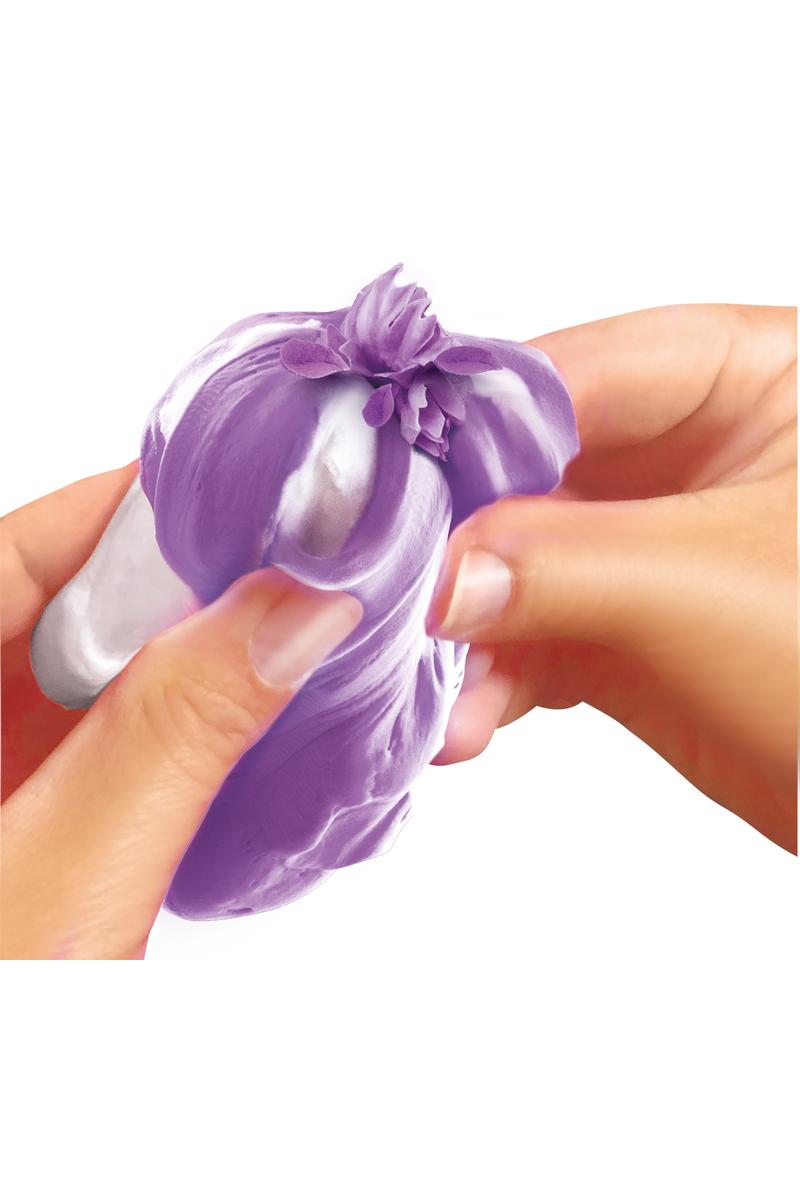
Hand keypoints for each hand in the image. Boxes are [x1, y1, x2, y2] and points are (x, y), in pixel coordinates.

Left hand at [1, 468, 361, 958]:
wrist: (9, 1114)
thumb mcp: (65, 887)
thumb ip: (177, 735)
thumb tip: (291, 610)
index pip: (17, 550)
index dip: (137, 508)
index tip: (255, 490)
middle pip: (68, 603)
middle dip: (188, 587)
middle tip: (301, 573)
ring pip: (98, 672)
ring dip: (195, 660)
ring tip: (294, 642)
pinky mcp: (26, 817)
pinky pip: (109, 739)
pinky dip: (181, 728)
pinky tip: (247, 730)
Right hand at [427, 305, 796, 851]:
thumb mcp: (715, 588)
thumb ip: (565, 563)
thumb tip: (438, 572)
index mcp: (751, 378)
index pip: (582, 369)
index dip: (475, 423)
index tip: (382, 478)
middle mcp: (696, 450)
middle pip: (534, 467)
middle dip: (460, 542)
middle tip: (389, 591)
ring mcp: (659, 543)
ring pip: (524, 562)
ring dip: (468, 630)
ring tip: (429, 687)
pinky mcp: (636, 628)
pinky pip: (540, 634)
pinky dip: (496, 677)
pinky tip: (464, 720)